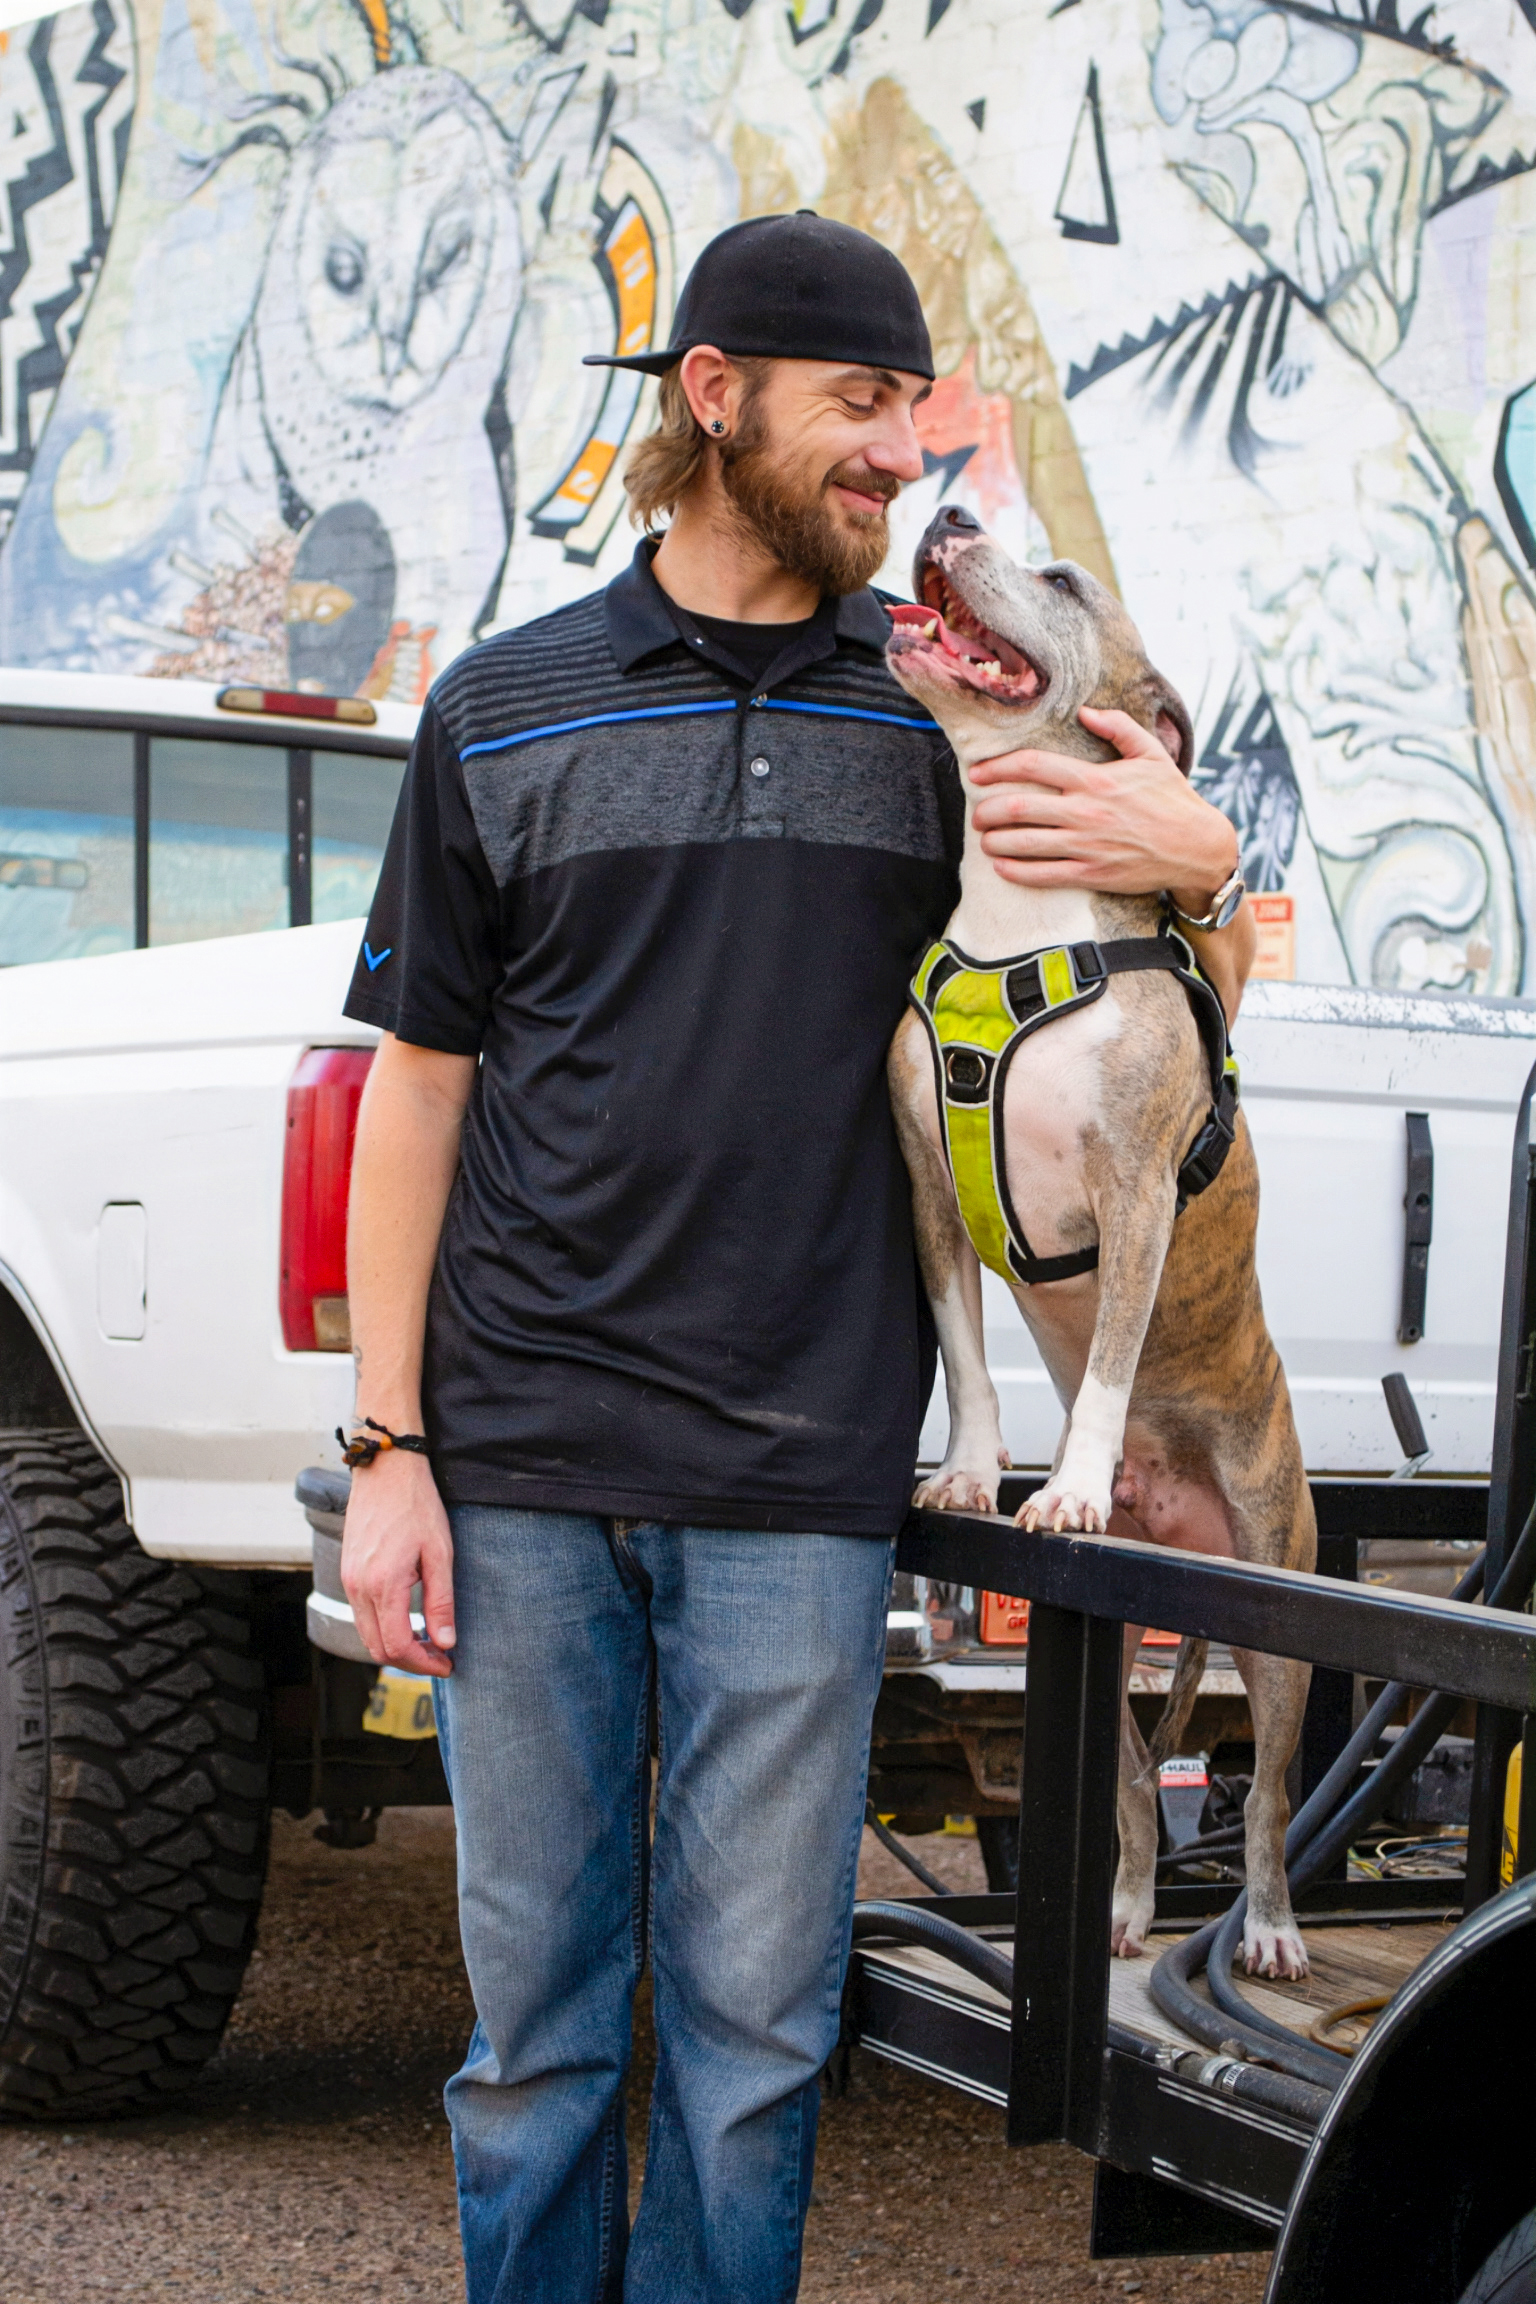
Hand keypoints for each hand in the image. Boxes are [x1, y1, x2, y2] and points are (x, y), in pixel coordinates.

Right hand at [341, 1449, 455, 1676]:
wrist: (386, 1469)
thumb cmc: (417, 1505)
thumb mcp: (440, 1553)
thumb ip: (441, 1601)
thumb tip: (446, 1642)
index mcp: (383, 1584)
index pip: (397, 1645)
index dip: (423, 1663)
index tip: (447, 1663)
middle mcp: (358, 1587)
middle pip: (377, 1648)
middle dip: (410, 1660)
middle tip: (440, 1657)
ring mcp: (348, 1580)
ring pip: (366, 1634)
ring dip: (395, 1645)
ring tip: (428, 1641)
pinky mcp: (347, 1572)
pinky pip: (360, 1615)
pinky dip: (382, 1628)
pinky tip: (407, 1620)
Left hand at [968, 705, 1237, 906]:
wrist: (1197, 847)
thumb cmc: (1173, 798)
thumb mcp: (1151, 754)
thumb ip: (1118, 728)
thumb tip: (1085, 712)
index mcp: (1094, 778)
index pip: (1032, 766)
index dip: (997, 767)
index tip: (977, 773)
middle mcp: (1084, 812)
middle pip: (1017, 807)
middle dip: (987, 809)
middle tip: (977, 812)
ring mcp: (1085, 845)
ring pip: (1023, 843)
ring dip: (995, 842)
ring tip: (985, 839)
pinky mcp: (1091, 874)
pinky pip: (1042, 875)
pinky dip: (1015, 871)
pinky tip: (1002, 867)